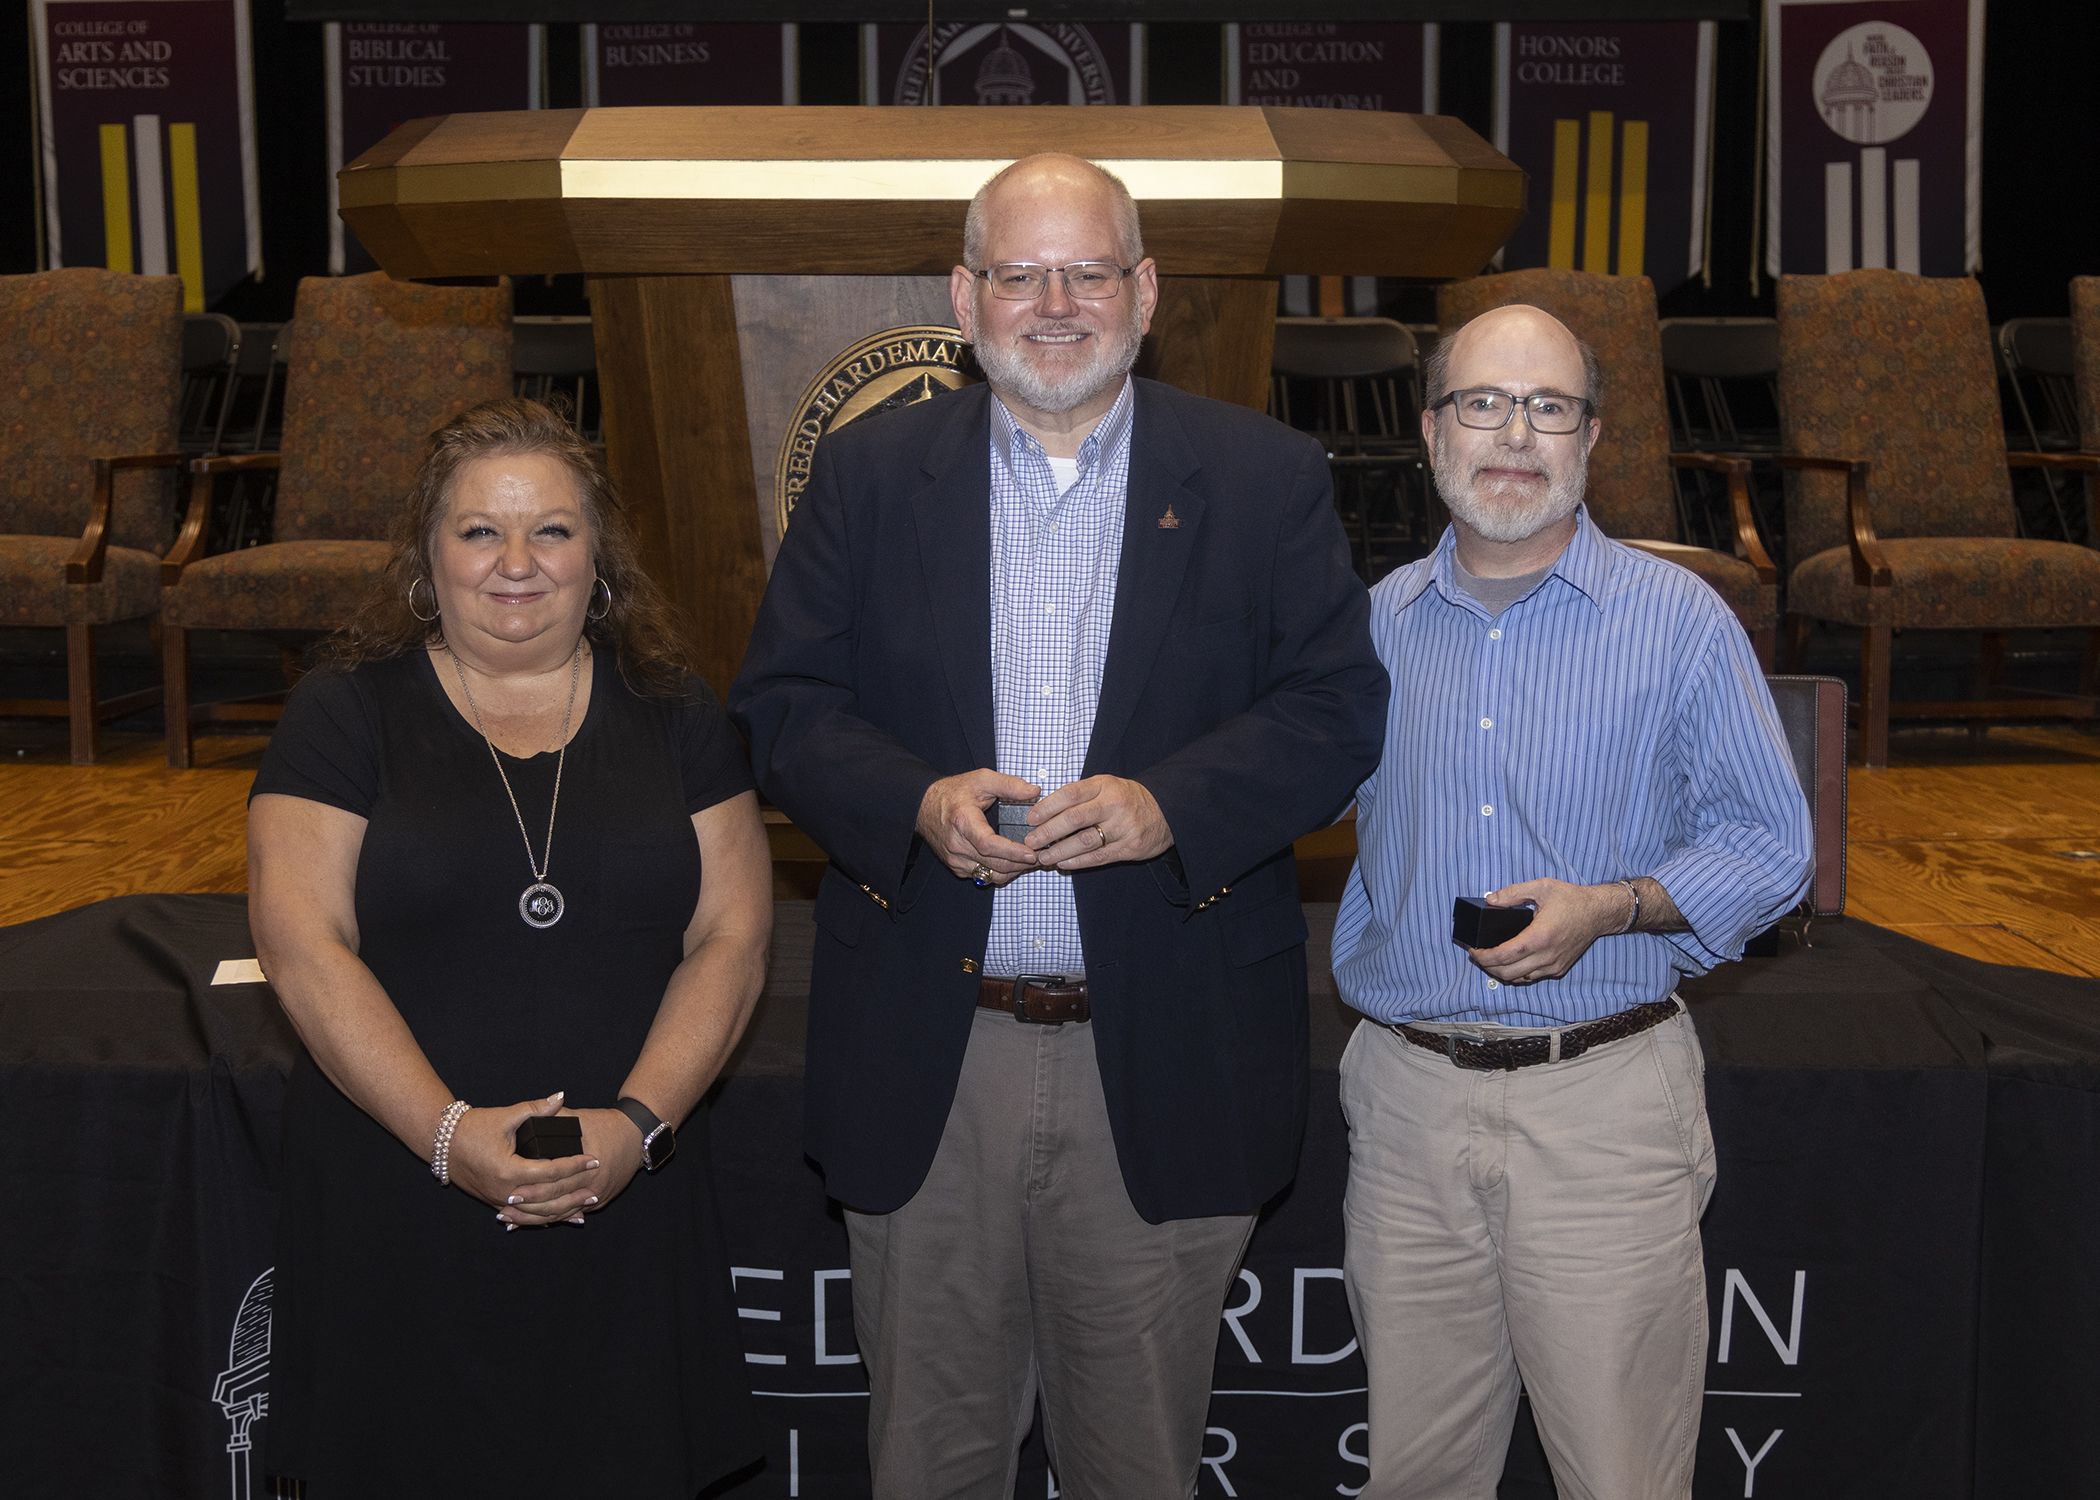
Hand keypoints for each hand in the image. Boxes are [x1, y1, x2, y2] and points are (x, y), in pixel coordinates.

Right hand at [446, 1091, 602, 1227]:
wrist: (443, 1144)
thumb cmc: (473, 1128)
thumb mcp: (505, 1116)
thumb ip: (535, 1108)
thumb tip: (560, 1097)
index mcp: (509, 1169)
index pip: (551, 1171)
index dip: (574, 1166)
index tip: (594, 1160)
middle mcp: (504, 1190)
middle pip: (547, 1198)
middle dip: (573, 1193)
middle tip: (595, 1188)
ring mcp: (499, 1200)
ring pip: (536, 1213)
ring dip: (561, 1212)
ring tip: (584, 1209)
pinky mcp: (495, 1202)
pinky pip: (523, 1215)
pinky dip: (542, 1218)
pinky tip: (559, 1219)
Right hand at [917, 769, 1041, 885]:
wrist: (924, 806)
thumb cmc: (953, 792)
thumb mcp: (981, 779)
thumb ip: (1009, 784)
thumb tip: (1034, 791)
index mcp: (962, 821)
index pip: (988, 844)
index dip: (1012, 852)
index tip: (1031, 853)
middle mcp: (956, 844)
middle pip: (994, 864)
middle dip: (1021, 864)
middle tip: (1041, 856)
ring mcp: (955, 859)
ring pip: (991, 875)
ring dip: (1013, 871)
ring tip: (1031, 861)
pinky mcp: (956, 867)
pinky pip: (983, 876)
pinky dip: (1001, 872)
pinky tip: (1013, 862)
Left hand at [1025, 775, 1172, 870]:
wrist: (1166, 811)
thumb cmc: (1128, 798)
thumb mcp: (1106, 786)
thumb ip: (1080, 795)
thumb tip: (1045, 810)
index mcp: (1104, 785)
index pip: (1070, 794)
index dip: (1047, 807)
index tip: (1031, 818)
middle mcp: (1114, 805)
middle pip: (1074, 819)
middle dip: (1048, 832)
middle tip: (1031, 841)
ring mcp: (1123, 827)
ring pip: (1085, 841)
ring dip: (1060, 851)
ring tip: (1044, 857)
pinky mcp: (1129, 847)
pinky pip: (1099, 857)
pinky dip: (1078, 862)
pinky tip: (1064, 864)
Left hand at [1468, 878, 1629, 984]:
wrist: (1598, 913)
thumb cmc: (1572, 899)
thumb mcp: (1541, 887)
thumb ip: (1512, 893)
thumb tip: (1490, 899)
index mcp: (1541, 936)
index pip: (1504, 955)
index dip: (1484, 956)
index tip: (1473, 950)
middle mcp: (1547, 955)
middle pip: (1507, 972)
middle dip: (1487, 966)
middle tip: (1477, 954)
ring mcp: (1553, 965)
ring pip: (1518, 979)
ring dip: (1500, 972)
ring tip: (1489, 959)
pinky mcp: (1558, 969)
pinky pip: (1531, 978)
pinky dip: (1516, 974)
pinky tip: (1509, 963)